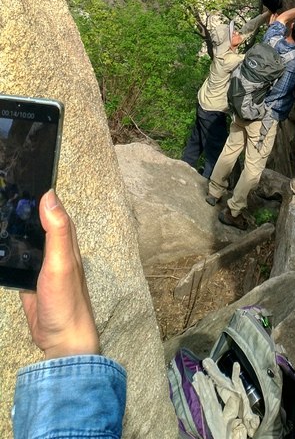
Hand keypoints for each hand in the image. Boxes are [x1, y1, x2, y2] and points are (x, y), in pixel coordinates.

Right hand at [19, 190, 98, 359]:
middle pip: (34, 221)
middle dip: (20, 208)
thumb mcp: (62, 262)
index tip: (20, 175)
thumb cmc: (68, 301)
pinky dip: (6, 251)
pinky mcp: (28, 280)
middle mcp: (54, 249)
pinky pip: (15, 260)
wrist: (61, 339)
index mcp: (65, 239)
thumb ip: (58, 230)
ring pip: (23, 239)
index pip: (51, 207)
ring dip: (12, 229)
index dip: (37, 192)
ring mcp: (40, 265)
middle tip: (2, 193)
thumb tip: (49, 196)